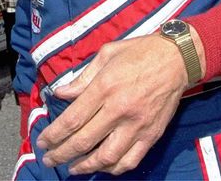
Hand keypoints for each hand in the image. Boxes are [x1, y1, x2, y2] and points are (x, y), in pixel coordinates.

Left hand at [36, 35, 187, 175]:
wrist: (178, 58)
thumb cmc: (140, 52)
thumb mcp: (107, 54)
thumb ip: (83, 77)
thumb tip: (61, 94)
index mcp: (106, 86)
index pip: (73, 119)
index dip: (54, 135)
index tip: (43, 142)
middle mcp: (120, 109)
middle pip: (84, 141)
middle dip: (62, 154)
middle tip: (50, 159)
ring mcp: (137, 124)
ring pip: (106, 157)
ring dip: (85, 167)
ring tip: (71, 168)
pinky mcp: (152, 134)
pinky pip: (130, 160)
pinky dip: (113, 168)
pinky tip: (101, 167)